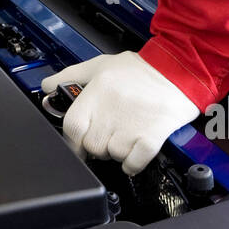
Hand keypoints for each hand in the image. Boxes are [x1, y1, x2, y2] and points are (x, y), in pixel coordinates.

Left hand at [41, 51, 199, 174]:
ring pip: (112, 156)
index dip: (72, 139)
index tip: (77, 143)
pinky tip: (137, 150)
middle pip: (91, 146)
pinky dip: (133, 163)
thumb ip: (70, 75)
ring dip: (117, 152)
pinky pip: (133, 164)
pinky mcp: (152, 136)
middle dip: (98, 144)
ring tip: (127, 134)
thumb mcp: (100, 65)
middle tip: (110, 132)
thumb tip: (47, 86)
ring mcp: (131, 125)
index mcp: (97, 92)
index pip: (71, 126)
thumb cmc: (141, 69)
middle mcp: (111, 110)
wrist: (180, 69)